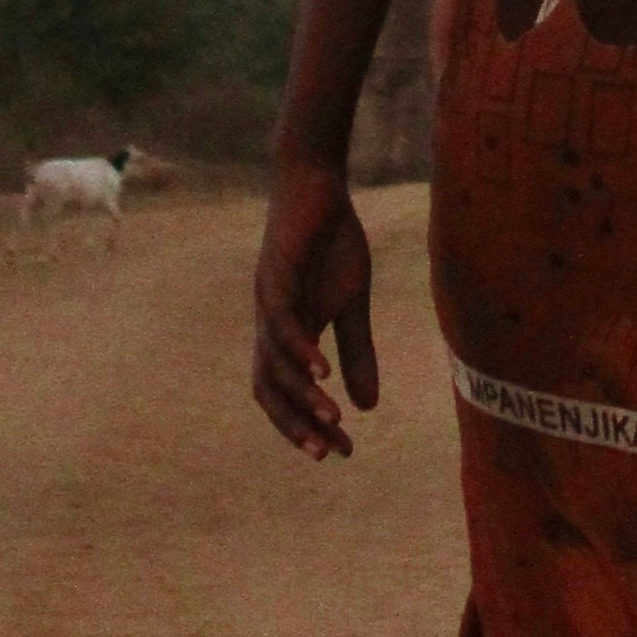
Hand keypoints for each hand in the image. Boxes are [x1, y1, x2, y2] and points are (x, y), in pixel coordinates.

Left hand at [253, 157, 378, 457]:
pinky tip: (321, 372)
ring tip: (331, 418)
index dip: (308, 424)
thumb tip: (367, 407)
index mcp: (287, 336)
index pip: (288, 394)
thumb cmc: (332, 241)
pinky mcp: (275, 277)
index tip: (342, 451)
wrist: (318, 184)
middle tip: (326, 452)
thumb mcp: (353, 302)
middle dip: (295, 425)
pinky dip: (300, 351)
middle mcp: (269, 326)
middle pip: (270, 390)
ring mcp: (268, 303)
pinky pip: (281, 324)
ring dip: (301, 396)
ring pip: (274, 364)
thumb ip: (357, 351)